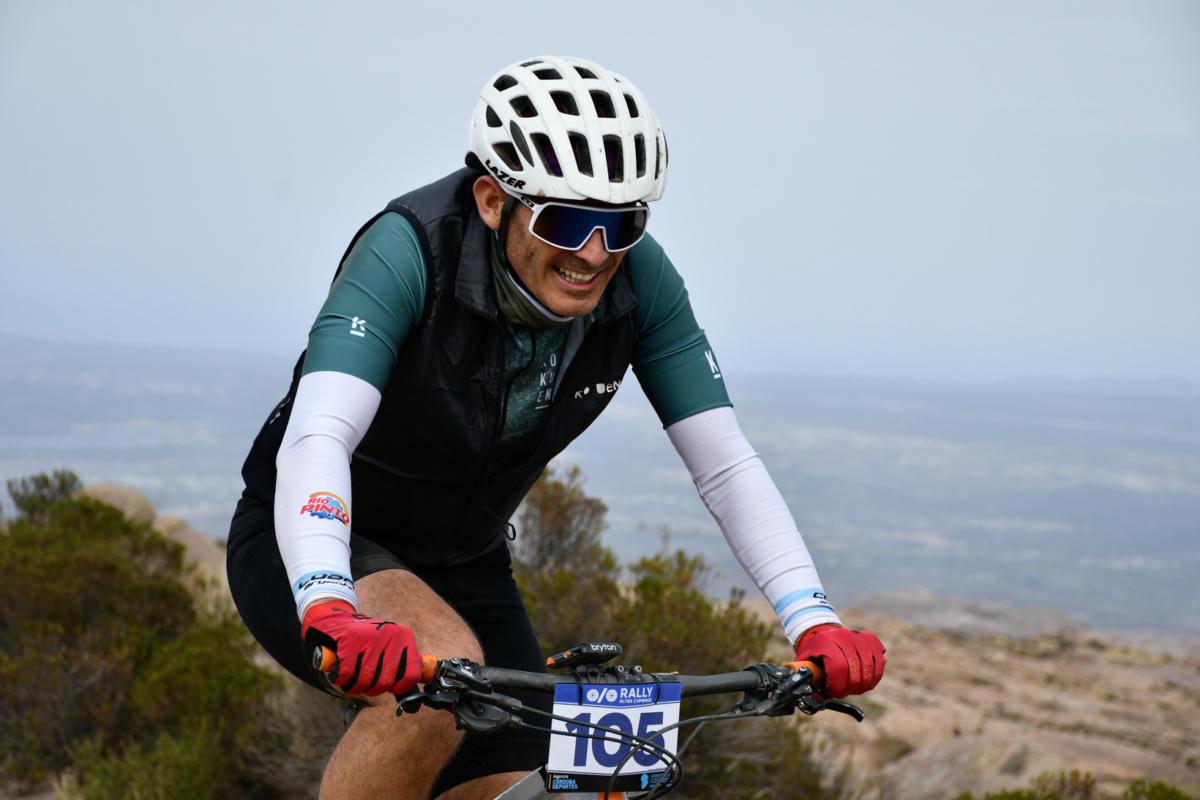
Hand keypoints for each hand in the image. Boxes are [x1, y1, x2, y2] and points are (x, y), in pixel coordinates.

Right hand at [302, 599, 421, 695]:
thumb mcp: (390, 647)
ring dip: (355, 687)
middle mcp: (391, 634)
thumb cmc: (366, 642)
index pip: (411, 675)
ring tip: (352, 679)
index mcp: (405, 637)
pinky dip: (341, 679)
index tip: (390, 689)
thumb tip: (412, 701)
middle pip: (385, 682)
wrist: (337, 621)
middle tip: (365, 684)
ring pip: (365, 680)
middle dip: (372, 690)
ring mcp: (371, 635)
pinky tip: (340, 673)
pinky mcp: (350, 638)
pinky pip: (347, 673)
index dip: (400, 688)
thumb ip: (401, 667)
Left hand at [794, 623, 885, 698]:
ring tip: (850, 688)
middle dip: (848, 689)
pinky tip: (862, 681)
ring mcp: (859, 637)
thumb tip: (816, 698)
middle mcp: (844, 636)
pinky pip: (879, 664)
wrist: (824, 633)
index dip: (837, 686)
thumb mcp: (804, 662)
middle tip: (840, 693)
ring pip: (869, 670)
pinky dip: (873, 677)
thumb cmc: (814, 653)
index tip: (831, 693)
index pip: (839, 667)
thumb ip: (809, 679)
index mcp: (825, 641)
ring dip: (861, 686)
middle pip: (855, 671)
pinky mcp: (871, 640)